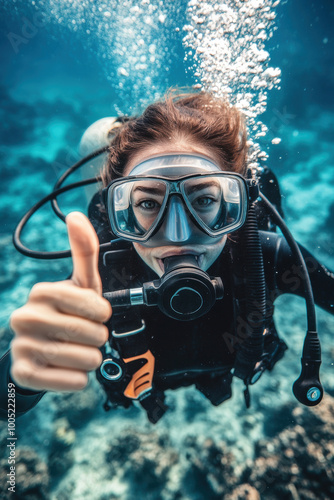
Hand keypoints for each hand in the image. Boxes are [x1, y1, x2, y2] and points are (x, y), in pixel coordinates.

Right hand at [9, 212, 111, 391]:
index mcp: (42, 292)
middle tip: (83, 335)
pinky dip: (79, 379)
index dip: (101, 314)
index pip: (96, 307)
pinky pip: (73, 382)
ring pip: (87, 359)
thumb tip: (76, 215)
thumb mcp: (79, 284)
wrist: (37, 351)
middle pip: (94, 335)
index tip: (93, 315)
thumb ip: (83, 251)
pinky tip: (67, 369)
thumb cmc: (66, 313)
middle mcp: (26, 317)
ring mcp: (23, 346)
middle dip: (97, 338)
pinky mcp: (24, 374)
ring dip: (90, 358)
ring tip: (76, 351)